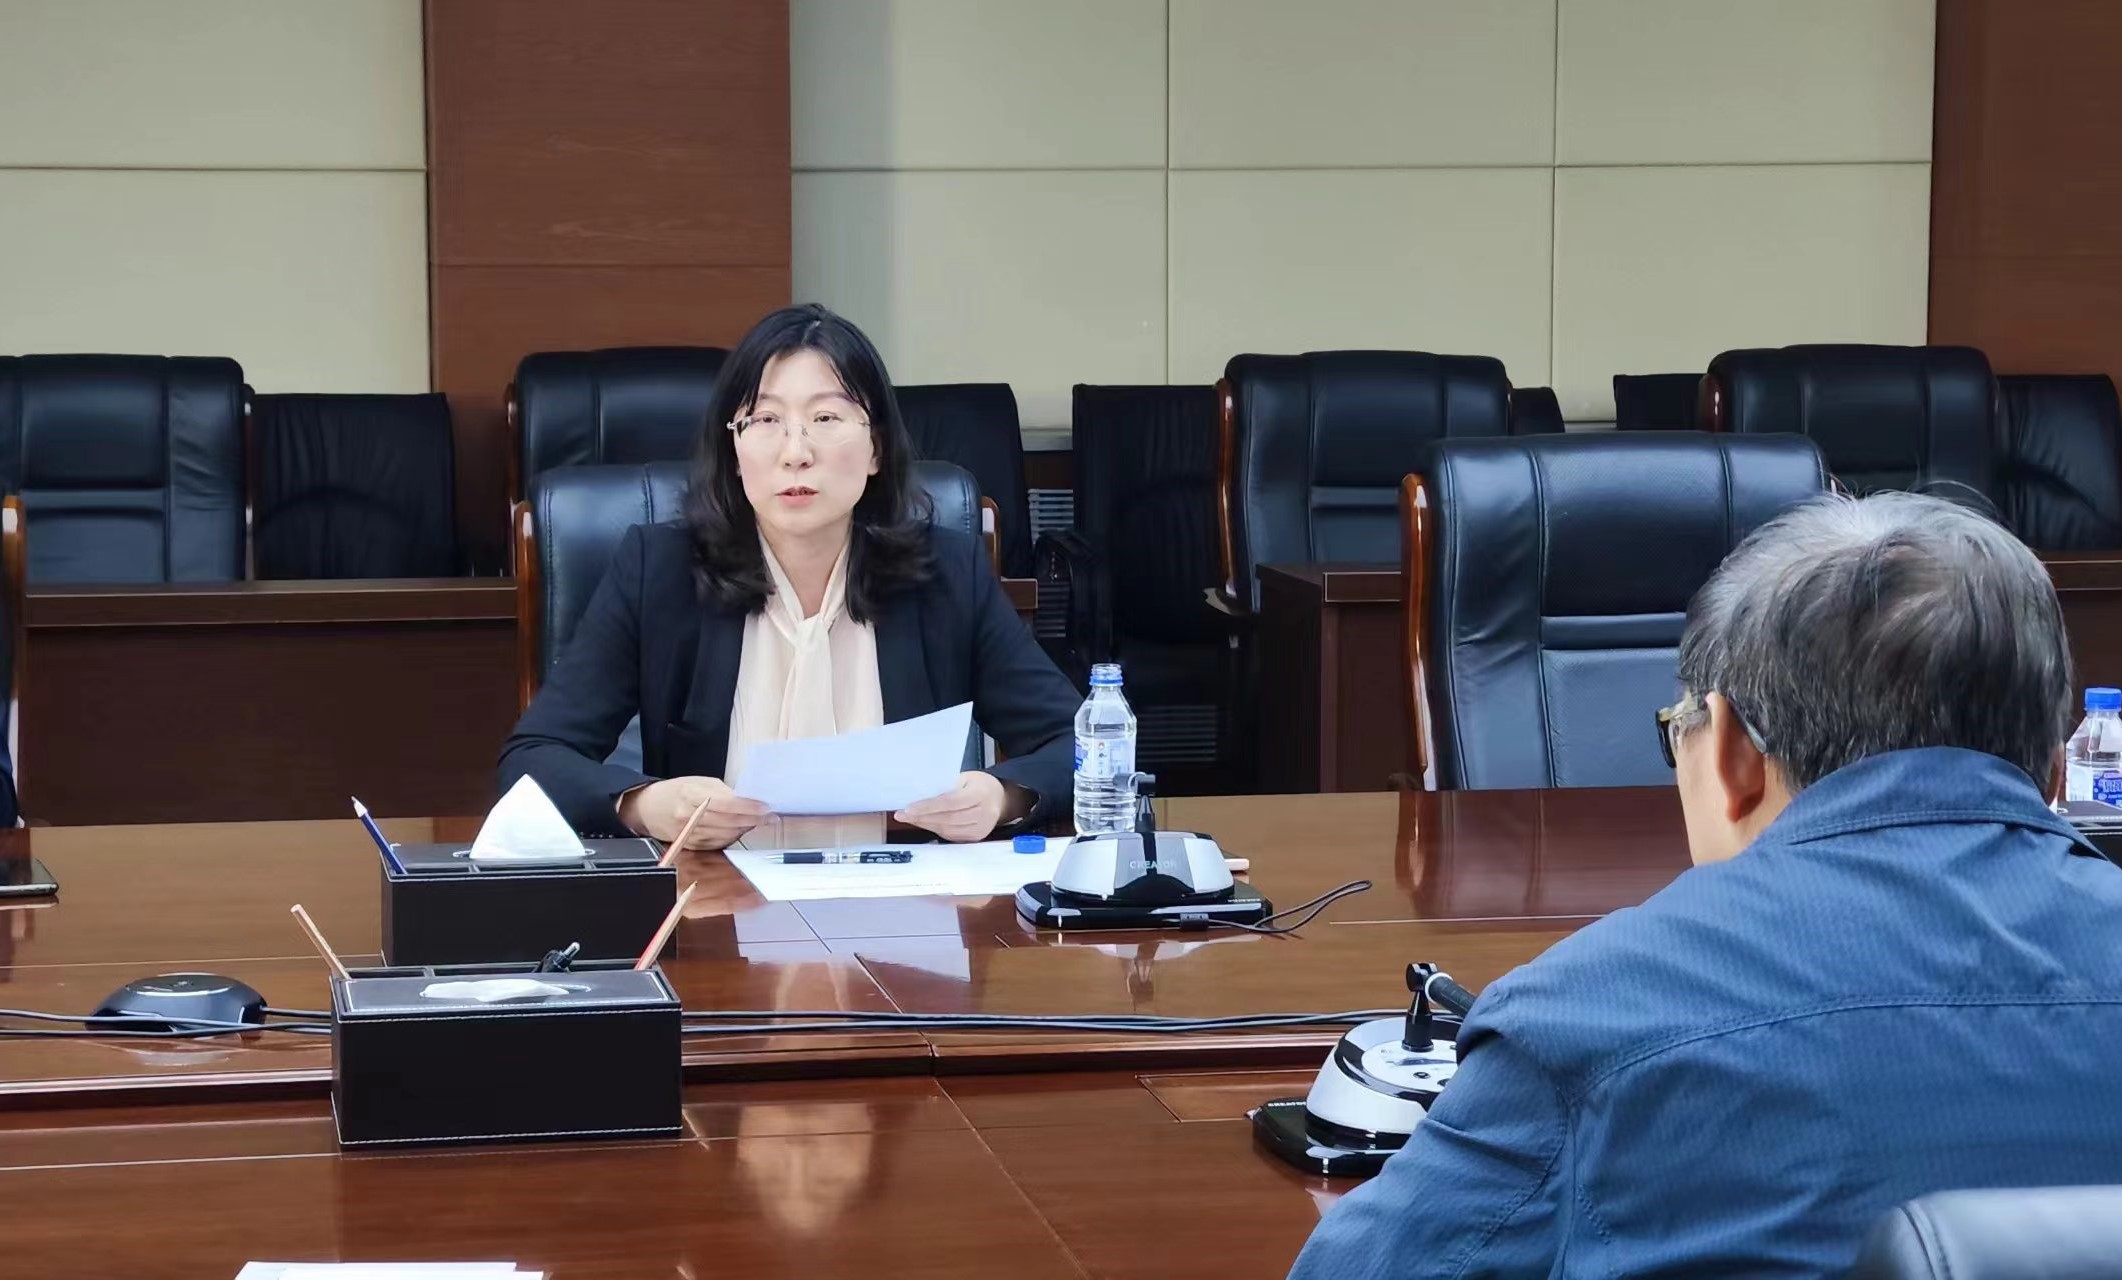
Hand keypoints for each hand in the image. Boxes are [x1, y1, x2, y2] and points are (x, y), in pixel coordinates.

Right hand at [619, 777, 768, 852]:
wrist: (649, 808)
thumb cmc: (677, 791)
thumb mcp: (699, 782)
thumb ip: (723, 792)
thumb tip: (749, 802)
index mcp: (690, 794)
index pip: (726, 803)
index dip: (749, 807)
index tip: (766, 807)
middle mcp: (688, 816)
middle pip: (729, 821)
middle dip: (753, 819)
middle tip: (771, 817)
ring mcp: (689, 833)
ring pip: (726, 835)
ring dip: (745, 829)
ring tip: (759, 821)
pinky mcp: (691, 846)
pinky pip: (718, 843)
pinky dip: (733, 837)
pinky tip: (742, 830)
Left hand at [896, 771, 1010, 842]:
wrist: (1000, 798)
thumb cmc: (979, 784)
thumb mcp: (965, 777)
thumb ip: (947, 787)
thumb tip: (920, 796)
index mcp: (981, 794)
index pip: (950, 802)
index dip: (927, 807)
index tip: (908, 809)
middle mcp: (984, 814)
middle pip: (947, 819)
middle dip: (921, 817)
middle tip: (901, 815)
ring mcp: (981, 828)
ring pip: (947, 830)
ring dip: (925, 824)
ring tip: (909, 818)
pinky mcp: (976, 838)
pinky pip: (951, 836)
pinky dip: (935, 830)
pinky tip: (924, 823)